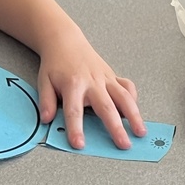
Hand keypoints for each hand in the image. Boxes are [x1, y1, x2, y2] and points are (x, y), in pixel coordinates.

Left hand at [36, 31, 145, 150]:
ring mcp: (105, 78)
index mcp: (73, 84)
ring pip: (123, 97)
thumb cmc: (56, 63)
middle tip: (123, 144)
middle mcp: (92, 81)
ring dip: (134, 115)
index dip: (76, 128)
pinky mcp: (112, 76)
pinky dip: (133, 98)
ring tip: (140, 131)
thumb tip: (46, 119)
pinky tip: (135, 111)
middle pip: (106, 107)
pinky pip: (127, 86)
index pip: (74, 110)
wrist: (65, 41)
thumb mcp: (44, 81)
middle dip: (116, 127)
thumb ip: (46, 101)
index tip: (79, 143)